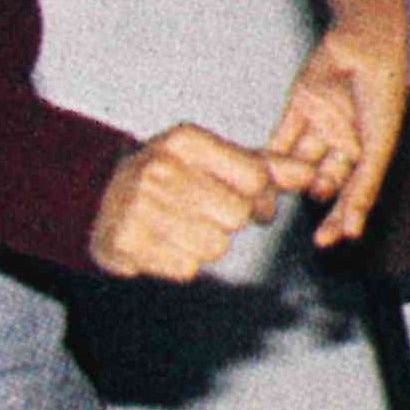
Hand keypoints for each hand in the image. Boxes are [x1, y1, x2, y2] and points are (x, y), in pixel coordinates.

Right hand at [88, 123, 280, 280]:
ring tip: (180, 229)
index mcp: (186, 140)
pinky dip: (180, 263)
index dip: (258, 198)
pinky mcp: (126, 240)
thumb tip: (311, 173)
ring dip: (204, 245)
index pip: (255, 178)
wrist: (98, 198)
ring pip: (214, 246)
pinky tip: (163, 244)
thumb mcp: (213, 160)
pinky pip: (186, 268)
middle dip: (227, 222)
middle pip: (236, 215)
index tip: (243, 199)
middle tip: (204, 215)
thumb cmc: (170, 178)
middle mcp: (160, 167)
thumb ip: (265, 167)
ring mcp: (139, 204)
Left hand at [266, 0, 409, 244]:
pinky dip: (272, 155)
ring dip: (288, 179)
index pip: (351, 192)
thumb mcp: (377, 148)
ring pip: (300, 161)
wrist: (365, 43)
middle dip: (311, 195)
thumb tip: (353, 229)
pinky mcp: (299, 107)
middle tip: (297, 213)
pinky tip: (261, 174)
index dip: (339, 217)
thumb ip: (363, 188)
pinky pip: (283, 136)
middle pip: (324, 179)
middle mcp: (345, 141)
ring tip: (273, 199)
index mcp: (369, 151)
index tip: (326, 240)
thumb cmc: (383, 93)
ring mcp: (321, 124)